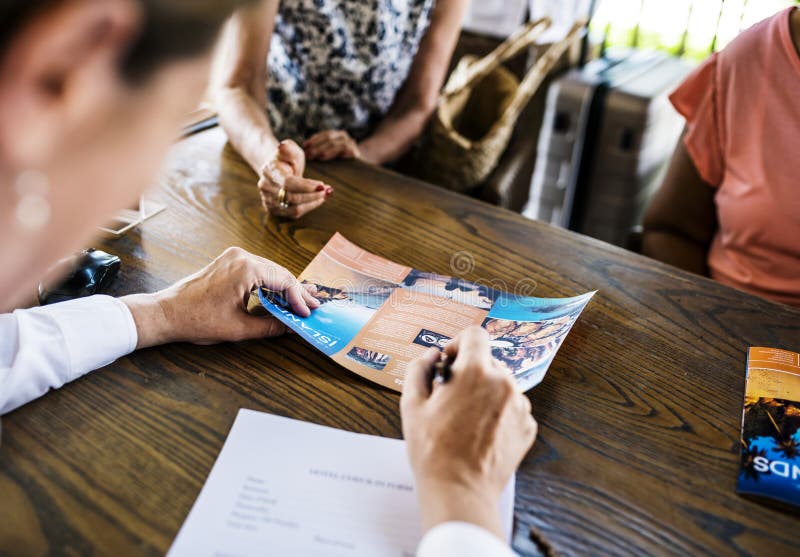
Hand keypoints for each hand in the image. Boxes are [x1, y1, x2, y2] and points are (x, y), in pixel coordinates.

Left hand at [123, 247, 319, 347]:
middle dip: (296, 291)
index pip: (284, 281)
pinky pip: (257, 270)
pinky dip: (270, 284)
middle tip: (314, 305)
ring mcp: (234, 257)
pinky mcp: (228, 262)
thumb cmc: (197, 320)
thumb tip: (293, 327)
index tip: (308, 314)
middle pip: (280, 273)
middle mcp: (241, 256)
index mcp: (246, 268)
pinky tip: (281, 295)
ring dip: (285, 287)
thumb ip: (271, 326)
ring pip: (270, 271)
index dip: (299, 299)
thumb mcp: (239, 329)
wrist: (166, 313)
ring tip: (302, 301)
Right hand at [258, 139, 332, 218]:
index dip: (306, 186)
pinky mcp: (273, 209)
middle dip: (313, 195)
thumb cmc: (287, 159)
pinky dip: (308, 208)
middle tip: (328, 189)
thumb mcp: (290, 149)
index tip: (322, 184)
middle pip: (292, 197)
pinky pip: (293, 214)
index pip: (288, 183)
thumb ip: (288, 148)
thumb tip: (282, 146)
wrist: (275, 169)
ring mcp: (267, 200)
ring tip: (324, 194)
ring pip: (294, 208)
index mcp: (269, 170)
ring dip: (313, 202)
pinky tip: (317, 200)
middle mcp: (265, 186)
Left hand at [303, 130, 360, 160]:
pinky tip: (325, 157)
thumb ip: (321, 151)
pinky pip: (344, 150)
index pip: (325, 134)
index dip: (314, 139)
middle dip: (316, 146)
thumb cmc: (342, 162)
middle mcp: (344, 137)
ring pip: (334, 144)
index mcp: (338, 135)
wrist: (362, 168)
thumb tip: (305, 152)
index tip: (305, 146)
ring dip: (323, 150)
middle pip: (328, 138)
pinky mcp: (355, 152)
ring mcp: (350, 144)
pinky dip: (333, 153)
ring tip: (316, 157)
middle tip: (308, 154)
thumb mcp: (332, 154)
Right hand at [400, 327, 536, 539]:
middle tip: (449, 399)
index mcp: (476, 372)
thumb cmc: (433, 451)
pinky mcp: (528, 427)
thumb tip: (432, 355)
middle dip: (469, 373)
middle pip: (487, 361)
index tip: (448, 362)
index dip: (458, 343)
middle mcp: (504, 383)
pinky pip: (512, 408)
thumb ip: (420, 368)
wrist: (460, 491)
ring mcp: (520, 406)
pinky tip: (479, 433)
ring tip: (464, 421)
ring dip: (484, 393)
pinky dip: (497, 414)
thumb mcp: (412, 404)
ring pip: (500, 385)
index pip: (475, 335)